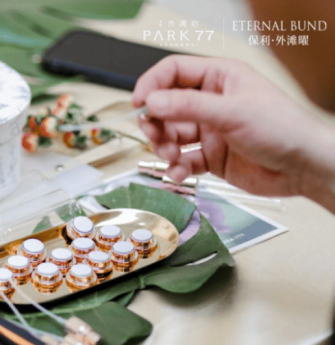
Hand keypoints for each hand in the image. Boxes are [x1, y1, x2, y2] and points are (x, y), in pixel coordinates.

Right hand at [132, 55, 334, 197]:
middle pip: (166, 107)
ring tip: (172, 157)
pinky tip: (181, 172)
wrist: (304, 167)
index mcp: (219, 78)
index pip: (173, 72)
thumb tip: (153, 101)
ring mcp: (210, 130)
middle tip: (155, 136)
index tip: (139, 104)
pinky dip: (177, 168)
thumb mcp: (232, 112)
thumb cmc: (284, 129)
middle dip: (156, 123)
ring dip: (164, 148)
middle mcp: (211, 102)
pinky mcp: (211, 157)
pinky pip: (182, 160)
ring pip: (171, 135)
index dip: (152, 85)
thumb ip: (188, 106)